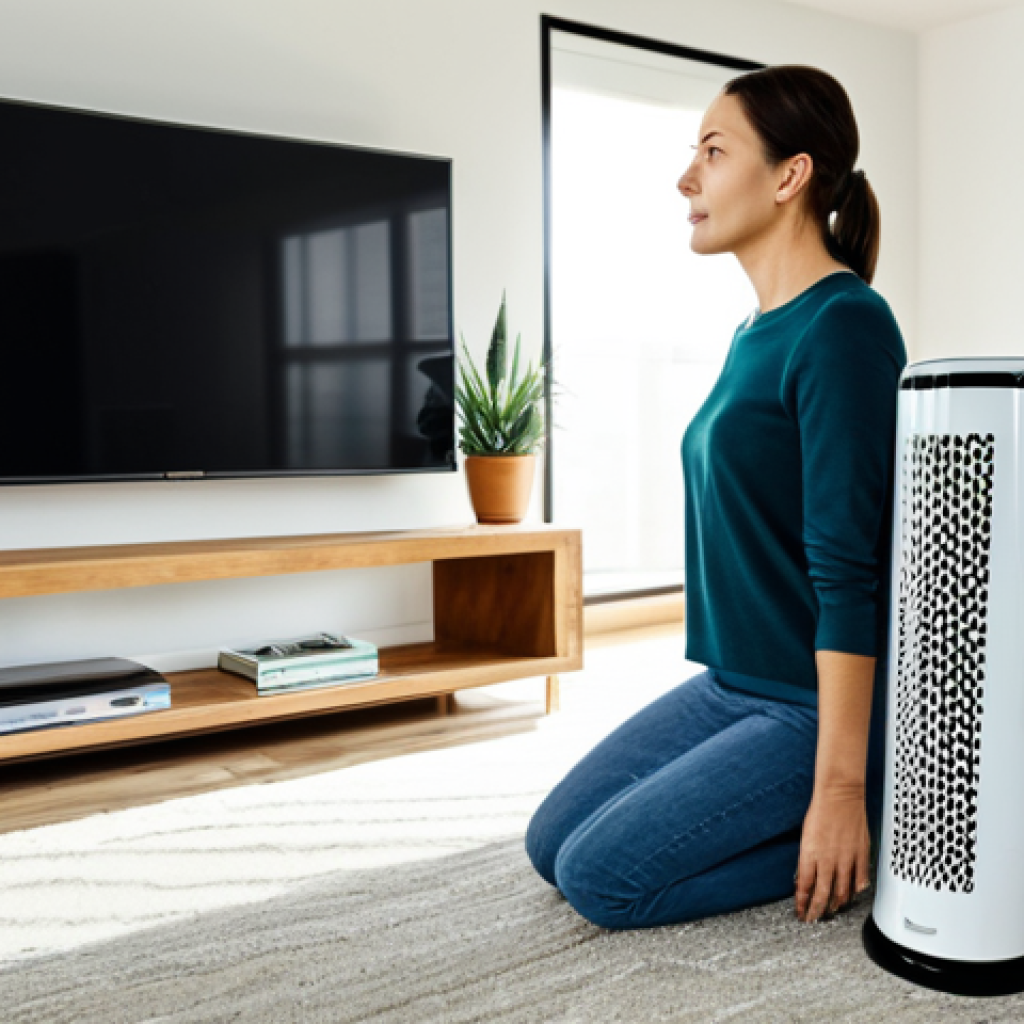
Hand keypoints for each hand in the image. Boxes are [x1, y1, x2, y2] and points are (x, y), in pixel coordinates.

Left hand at [795, 784, 870, 922]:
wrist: (840, 795)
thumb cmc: (820, 811)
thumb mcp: (805, 836)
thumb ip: (807, 858)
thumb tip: (805, 877)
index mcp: (810, 854)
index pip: (805, 887)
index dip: (802, 903)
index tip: (800, 912)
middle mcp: (828, 860)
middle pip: (823, 894)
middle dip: (817, 910)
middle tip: (814, 919)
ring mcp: (846, 859)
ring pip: (842, 891)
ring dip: (836, 904)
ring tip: (832, 911)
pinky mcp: (861, 854)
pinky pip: (860, 879)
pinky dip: (856, 889)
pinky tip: (853, 894)